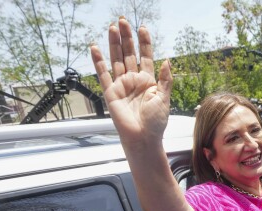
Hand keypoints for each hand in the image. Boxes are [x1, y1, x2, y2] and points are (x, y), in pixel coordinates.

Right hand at [91, 18, 172, 146]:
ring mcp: (121, 85)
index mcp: (149, 81)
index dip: (144, 43)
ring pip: (116, 60)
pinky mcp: (110, 93)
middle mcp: (134, 80)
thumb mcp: (165, 98)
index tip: (142, 28)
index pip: (146, 56)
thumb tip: (166, 60)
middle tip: (123, 21)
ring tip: (113, 28)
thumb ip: (165, 79)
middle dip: (127, 38)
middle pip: (129, 54)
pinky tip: (95, 48)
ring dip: (114, 44)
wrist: (143, 138)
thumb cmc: (155, 122)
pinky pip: (103, 74)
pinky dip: (98, 62)